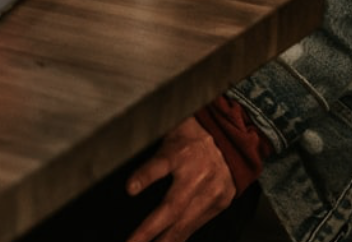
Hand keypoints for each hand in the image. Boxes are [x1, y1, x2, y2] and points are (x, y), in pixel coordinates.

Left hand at [123, 117, 235, 241]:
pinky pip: (198, 224)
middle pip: (172, 207)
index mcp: (182, 152)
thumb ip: (151, 151)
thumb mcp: (168, 130)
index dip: (144, 177)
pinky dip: (182, 236)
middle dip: (150, 230)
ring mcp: (211, 192)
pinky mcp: (220, 203)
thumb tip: (128, 171)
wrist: (233, 138)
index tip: (129, 189)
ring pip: (186, 223)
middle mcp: (198, 175)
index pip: (160, 164)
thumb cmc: (193, 133)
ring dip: (165, 239)